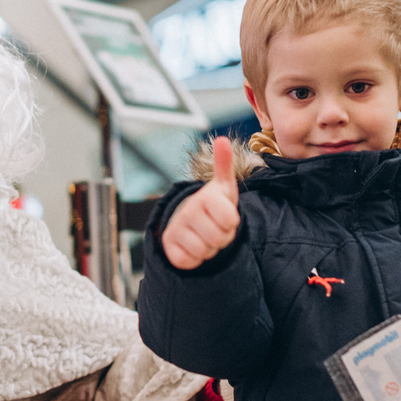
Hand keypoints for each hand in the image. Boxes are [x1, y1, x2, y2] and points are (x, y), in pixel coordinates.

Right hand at [162, 137, 239, 269]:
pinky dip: (195, 259)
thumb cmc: (212, 205)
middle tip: (216, 227)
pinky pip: (189, 261)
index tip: (225, 215)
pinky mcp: (168, 246)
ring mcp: (176, 229)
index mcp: (204, 197)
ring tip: (205, 236)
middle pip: (219, 239)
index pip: (231, 220)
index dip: (233, 222)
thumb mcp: (223, 186)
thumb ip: (224, 165)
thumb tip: (222, 139)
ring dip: (210, 249)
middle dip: (223, 237)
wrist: (189, 220)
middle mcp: (187, 211)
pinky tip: (193, 246)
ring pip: (205, 251)